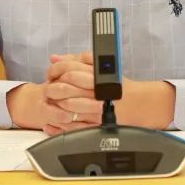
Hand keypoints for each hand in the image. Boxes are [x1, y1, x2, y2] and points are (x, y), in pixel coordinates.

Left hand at [48, 51, 175, 130]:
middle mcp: (96, 91)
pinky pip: (73, 126)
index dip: (55, 71)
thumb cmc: (117, 84)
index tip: (51, 73)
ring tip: (52, 102)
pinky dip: (59, 125)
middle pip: (66, 87)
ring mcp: (96, 109)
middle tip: (49, 88)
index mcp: (96, 75)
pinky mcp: (96, 125)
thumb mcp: (99, 66)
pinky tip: (53, 121)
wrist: (135, 103)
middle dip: (53, 88)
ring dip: (55, 105)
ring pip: (67, 106)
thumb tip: (54, 58)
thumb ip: (77, 59)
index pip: (69, 69)